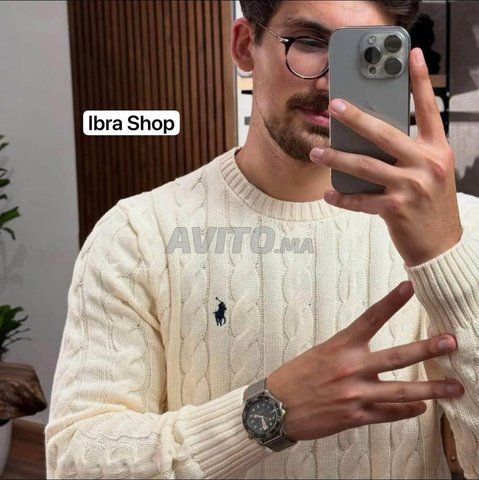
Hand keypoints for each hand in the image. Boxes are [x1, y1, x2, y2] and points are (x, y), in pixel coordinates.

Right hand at [266, 281, 463, 441]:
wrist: (275, 407)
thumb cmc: (294, 378)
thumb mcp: (318, 354)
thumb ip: (346, 353)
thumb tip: (370, 356)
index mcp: (339, 347)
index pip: (370, 319)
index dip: (391, 302)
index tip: (409, 287)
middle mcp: (350, 368)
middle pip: (396, 357)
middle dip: (427, 349)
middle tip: (450, 342)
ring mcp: (355, 394)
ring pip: (401, 391)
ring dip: (431, 390)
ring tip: (454, 387)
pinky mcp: (355, 416)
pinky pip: (388, 414)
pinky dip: (406, 411)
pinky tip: (421, 408)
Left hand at [310, 48, 461, 266]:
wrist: (441, 244)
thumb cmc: (431, 203)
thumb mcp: (430, 172)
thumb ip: (407, 153)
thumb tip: (369, 138)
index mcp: (437, 150)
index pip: (427, 109)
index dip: (420, 81)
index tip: (411, 55)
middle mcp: (426, 164)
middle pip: (384, 133)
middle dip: (355, 117)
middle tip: (334, 105)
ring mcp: (411, 187)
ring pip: (365, 166)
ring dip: (336, 158)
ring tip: (316, 152)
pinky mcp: (396, 209)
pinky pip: (361, 200)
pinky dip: (343, 198)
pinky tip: (328, 194)